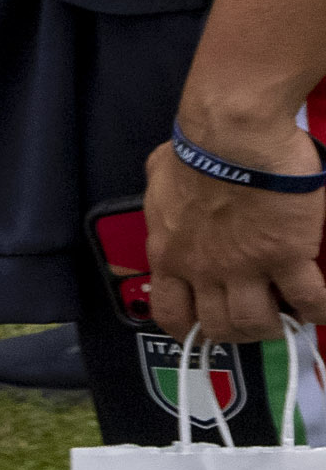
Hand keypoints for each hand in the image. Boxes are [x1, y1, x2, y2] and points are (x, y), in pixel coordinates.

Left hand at [144, 127, 325, 344]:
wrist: (231, 137)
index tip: (203, 330)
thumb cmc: (197, 149)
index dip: (189, 329)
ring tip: (286, 317)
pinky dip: (318, 311)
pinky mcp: (285, 254)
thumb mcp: (160, 177)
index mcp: (170, 253)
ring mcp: (244, 266)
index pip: (171, 312)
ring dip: (272, 326)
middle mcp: (203, 269)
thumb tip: (165, 182)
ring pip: (256, 322)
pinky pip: (307, 298)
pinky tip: (322, 310)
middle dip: (236, 332)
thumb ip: (164, 194)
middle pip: (217, 326)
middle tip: (253, 321)